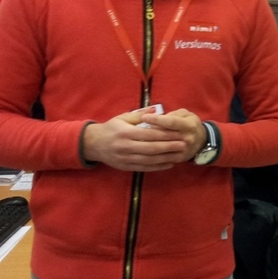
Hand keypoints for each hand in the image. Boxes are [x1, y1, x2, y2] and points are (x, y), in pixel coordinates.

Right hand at [83, 107, 205, 171]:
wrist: (93, 144)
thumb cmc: (111, 128)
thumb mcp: (123, 118)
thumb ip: (140, 115)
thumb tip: (156, 110)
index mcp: (126, 133)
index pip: (150, 134)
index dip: (166, 134)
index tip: (179, 133)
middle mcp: (126, 147)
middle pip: (152, 148)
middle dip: (169, 147)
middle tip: (184, 144)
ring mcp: (126, 158)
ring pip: (150, 160)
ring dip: (167, 158)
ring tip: (180, 155)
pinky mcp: (126, 167)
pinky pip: (145, 168)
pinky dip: (158, 167)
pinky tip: (169, 164)